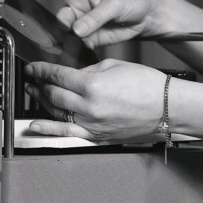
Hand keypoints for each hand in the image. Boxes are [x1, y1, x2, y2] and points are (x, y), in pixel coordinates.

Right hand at [18, 0, 173, 47]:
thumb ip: (95, 17)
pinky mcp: (90, 38)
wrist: (149, 16)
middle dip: (57, 28)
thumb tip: (77, 29)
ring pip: (65, 34)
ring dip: (64, 42)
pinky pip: (76, 45)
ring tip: (67, 49)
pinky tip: (74, 55)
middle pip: (59, 18)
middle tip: (66, 37)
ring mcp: (83, 24)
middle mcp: (78, 7)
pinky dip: (74, 51)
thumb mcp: (115, 4)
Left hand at [22, 59, 165, 141]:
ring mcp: (92, 124)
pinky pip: (67, 133)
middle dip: (40, 84)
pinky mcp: (97, 136)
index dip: (41, 70)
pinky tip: (35, 125)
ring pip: (56, 112)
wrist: (168, 108)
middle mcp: (89, 107)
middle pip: (53, 94)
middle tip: (33, 79)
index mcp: (93, 85)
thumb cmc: (148, 86)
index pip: (57, 75)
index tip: (34, 68)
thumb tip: (73, 75)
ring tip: (33, 93)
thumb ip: (88, 70)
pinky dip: (48, 129)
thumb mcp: (115, 66)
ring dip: (41, 101)